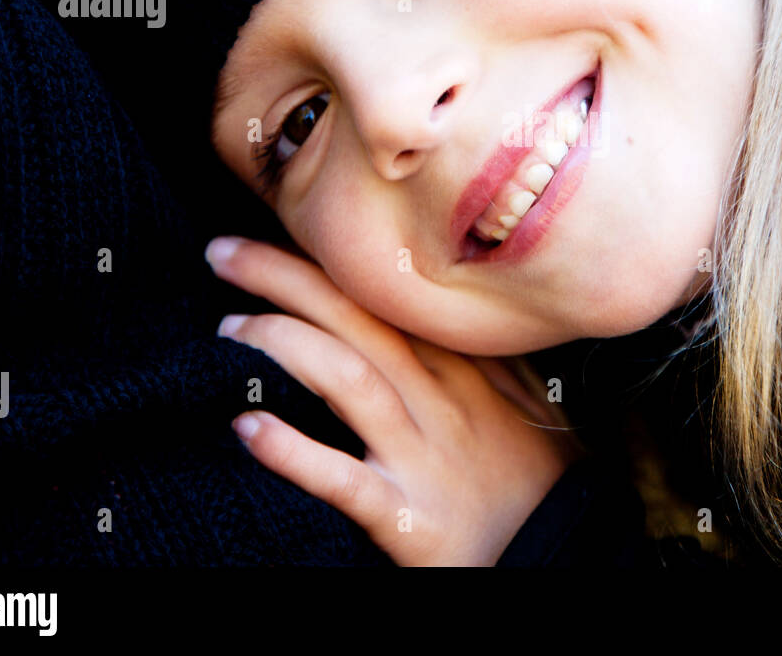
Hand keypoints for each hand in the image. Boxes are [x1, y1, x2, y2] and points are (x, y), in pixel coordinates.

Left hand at [204, 236, 581, 565]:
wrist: (561, 552)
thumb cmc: (537, 475)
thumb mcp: (524, 399)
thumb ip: (480, 353)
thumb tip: (442, 307)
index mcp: (464, 367)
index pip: (386, 297)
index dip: (327, 261)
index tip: (277, 229)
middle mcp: (440, 400)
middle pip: (356, 320)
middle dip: (286, 278)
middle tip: (221, 252)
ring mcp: (423, 454)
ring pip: (348, 380)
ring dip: (282, 346)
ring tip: (227, 329)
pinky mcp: (407, 514)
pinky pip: (344, 479)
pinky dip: (293, 453)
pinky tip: (247, 429)